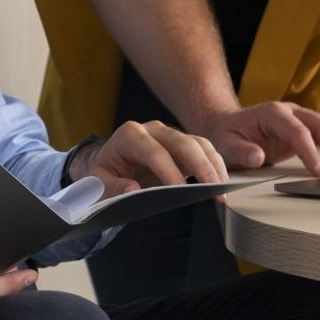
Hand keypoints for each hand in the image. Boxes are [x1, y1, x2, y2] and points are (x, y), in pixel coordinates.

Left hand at [73, 119, 226, 193]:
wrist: (112, 165)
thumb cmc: (106, 174)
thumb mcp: (98, 184)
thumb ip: (112, 187)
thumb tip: (133, 190)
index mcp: (129, 135)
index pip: (152, 151)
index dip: (168, 170)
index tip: (179, 190)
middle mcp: (152, 130)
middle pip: (181, 142)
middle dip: (200, 165)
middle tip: (212, 188)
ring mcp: (170, 135)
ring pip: (197, 143)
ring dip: (213, 165)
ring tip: (221, 190)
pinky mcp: (184, 145)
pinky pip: (204, 150)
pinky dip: (215, 165)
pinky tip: (221, 184)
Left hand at [202, 101, 319, 176]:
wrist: (226, 124)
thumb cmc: (226, 135)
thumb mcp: (225, 145)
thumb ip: (240, 151)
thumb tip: (257, 158)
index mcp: (272, 113)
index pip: (298, 132)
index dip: (311, 153)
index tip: (319, 173)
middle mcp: (290, 111)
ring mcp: (299, 117)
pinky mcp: (305, 126)